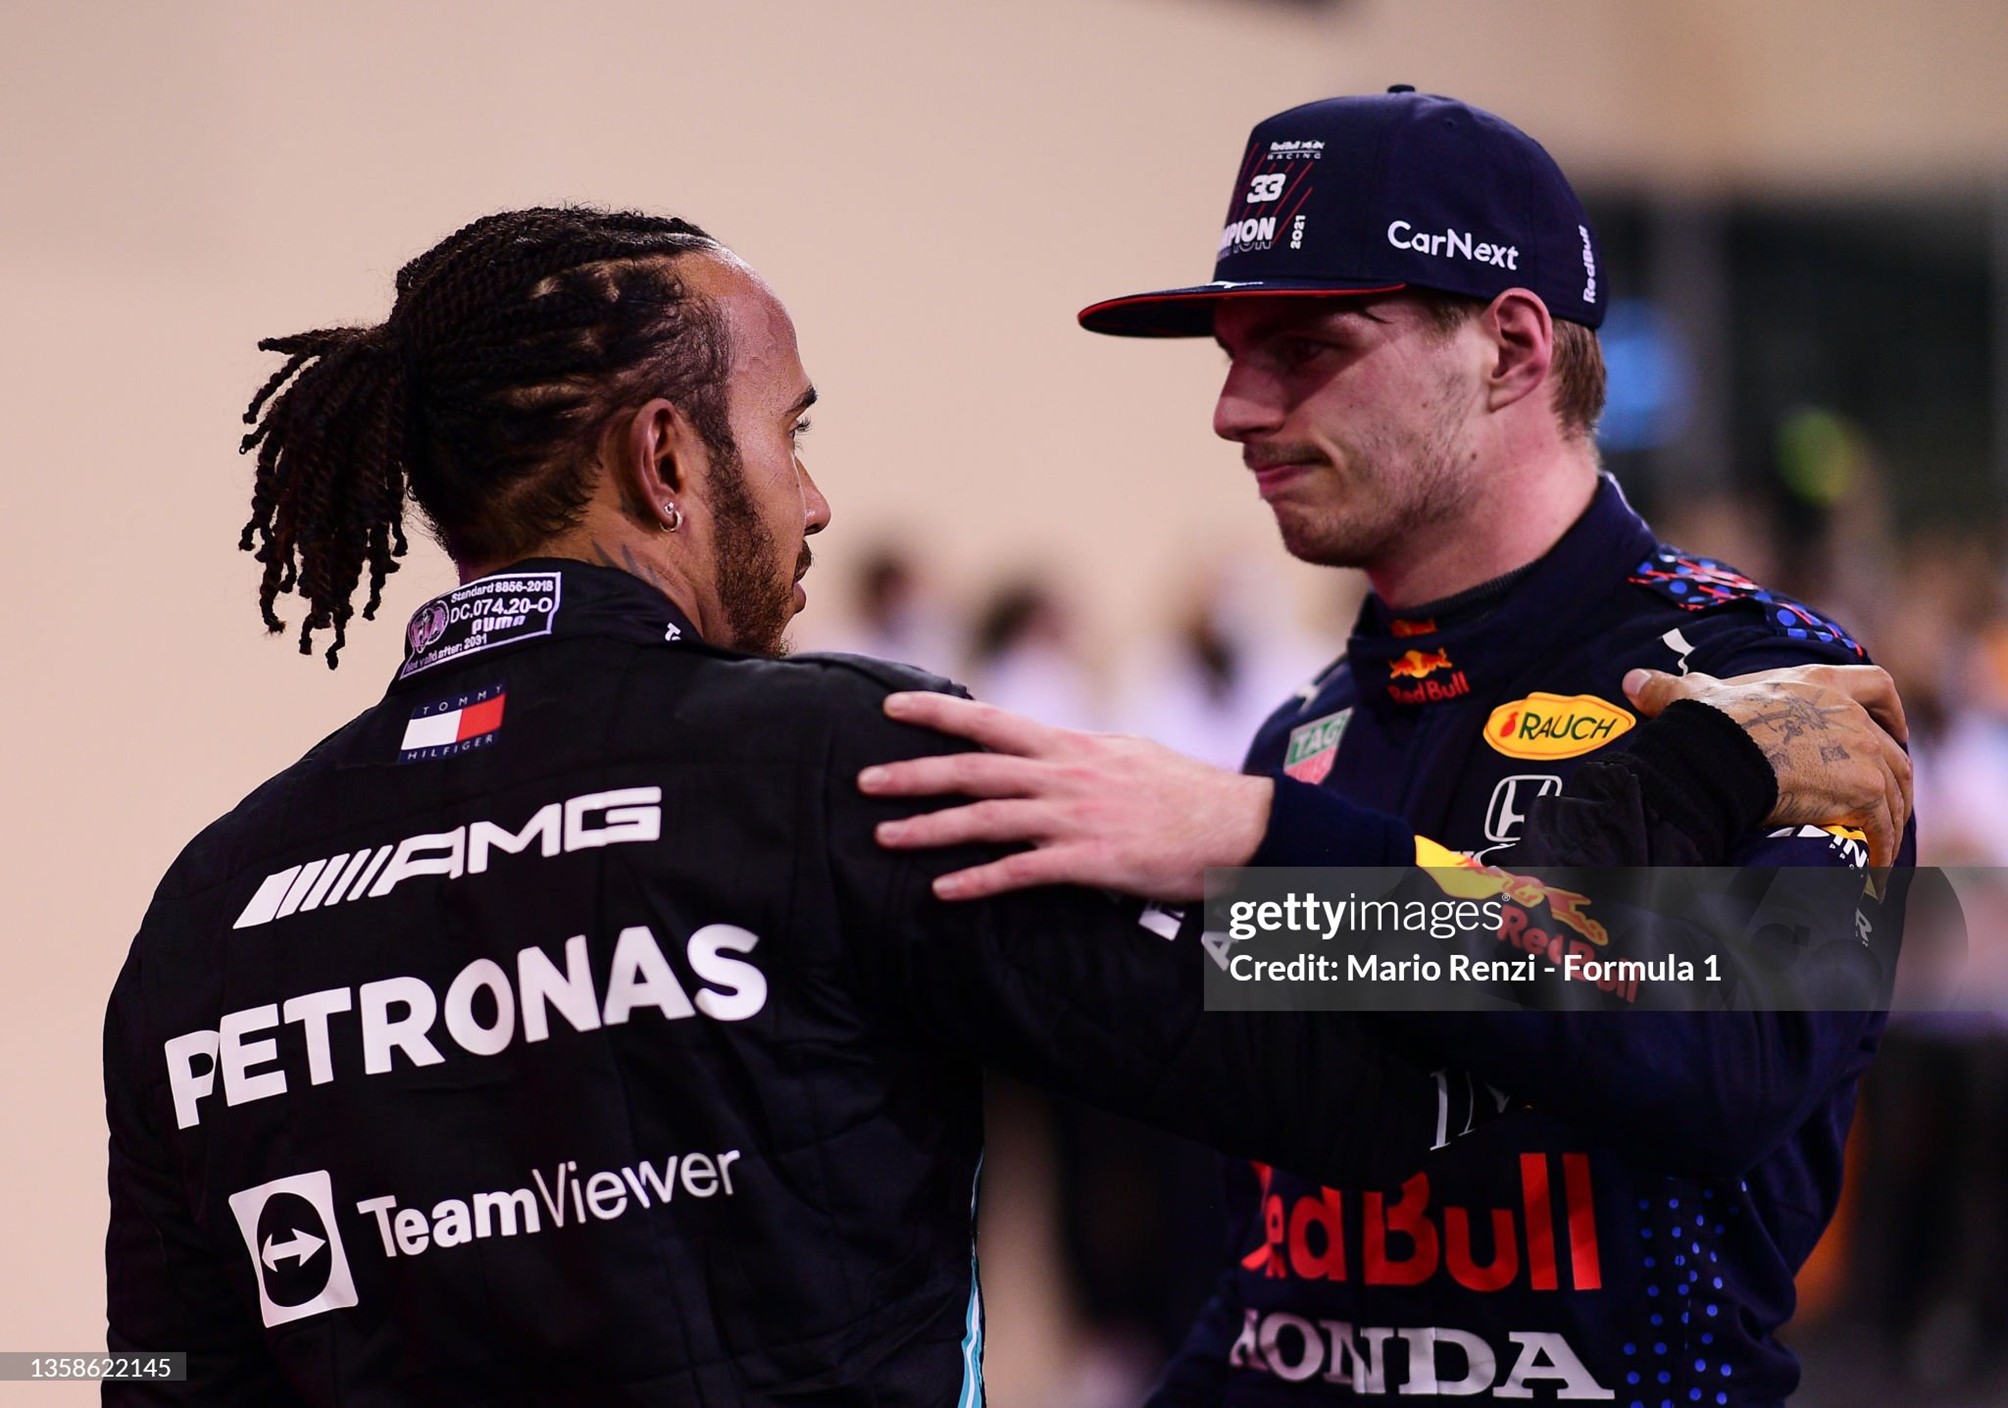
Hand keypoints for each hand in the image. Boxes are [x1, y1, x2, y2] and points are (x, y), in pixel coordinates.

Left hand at [858, 692, 1272, 901]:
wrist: (1240, 826)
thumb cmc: (1187, 794)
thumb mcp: (1129, 754)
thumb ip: (1080, 752)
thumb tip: (1050, 745)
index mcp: (1072, 746)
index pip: (991, 721)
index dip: (938, 714)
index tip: (890, 707)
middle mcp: (1066, 775)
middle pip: (974, 770)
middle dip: (913, 774)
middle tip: (864, 780)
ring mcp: (1076, 818)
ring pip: (987, 819)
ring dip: (930, 828)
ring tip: (885, 837)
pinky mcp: (1091, 862)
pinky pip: (1023, 872)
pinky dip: (979, 881)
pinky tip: (944, 892)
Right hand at [1622, 663, 1912, 868]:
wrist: (1720, 757)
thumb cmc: (1707, 725)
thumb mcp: (1691, 697)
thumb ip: (1669, 689)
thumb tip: (1632, 681)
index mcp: (1818, 683)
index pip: (1875, 685)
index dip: (1889, 709)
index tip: (1892, 728)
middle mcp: (1849, 715)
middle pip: (1893, 748)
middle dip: (1896, 777)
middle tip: (1886, 801)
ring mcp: (1862, 752)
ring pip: (1897, 789)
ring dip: (1892, 819)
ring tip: (1879, 846)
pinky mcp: (1864, 790)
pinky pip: (1883, 826)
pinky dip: (1882, 850)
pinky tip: (1873, 871)